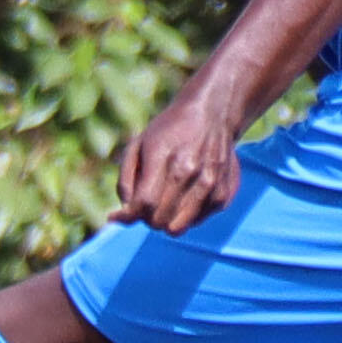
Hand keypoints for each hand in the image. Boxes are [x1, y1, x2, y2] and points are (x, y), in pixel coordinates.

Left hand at [113, 79, 249, 233]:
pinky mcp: (223, 194)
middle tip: (147, 202)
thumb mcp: (138, 144)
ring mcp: (210, 184)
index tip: (118, 215)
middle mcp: (190, 171)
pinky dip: (186, 216)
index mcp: (164, 156)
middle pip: (158, 220)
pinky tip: (186, 195)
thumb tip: (123, 213)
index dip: (128, 216)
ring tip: (165, 203)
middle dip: (145, 217)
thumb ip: (125, 180)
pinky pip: (195, 223)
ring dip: (165, 221)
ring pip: (177, 228)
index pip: (144, 203)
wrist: (213, 114)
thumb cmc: (169, 131)